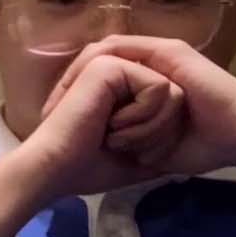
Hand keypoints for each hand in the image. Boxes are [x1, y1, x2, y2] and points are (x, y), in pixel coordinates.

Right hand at [0, 53, 192, 202]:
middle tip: (122, 147)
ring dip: (151, 127)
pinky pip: (159, 87)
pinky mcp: (110, 64)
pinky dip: (143, 116)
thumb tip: (182, 151)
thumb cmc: (87, 170)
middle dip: (159, 132)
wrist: (53, 172)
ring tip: (118, 138)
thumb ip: (159, 143)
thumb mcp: (136, 157)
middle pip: (176, 98)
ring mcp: (112, 65)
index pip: (170, 105)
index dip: (160, 134)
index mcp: (119, 93)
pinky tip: (112, 125)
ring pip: (172, 92)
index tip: (127, 154)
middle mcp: (117, 74)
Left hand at [42, 36, 235, 175]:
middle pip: (92, 64)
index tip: (50, 120)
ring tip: (65, 102)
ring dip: (80, 76)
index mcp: (139, 89)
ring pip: (103, 54)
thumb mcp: (146, 146)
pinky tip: (88, 83)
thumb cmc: (196, 146)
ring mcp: (156, 56)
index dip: (68, 95)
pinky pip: (122, 49)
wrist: (235, 137)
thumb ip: (123, 140)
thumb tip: (93, 151)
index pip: (93, 80)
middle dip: (67, 86)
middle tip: (51, 111)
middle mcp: (145, 68)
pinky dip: (101, 64)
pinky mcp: (167, 53)